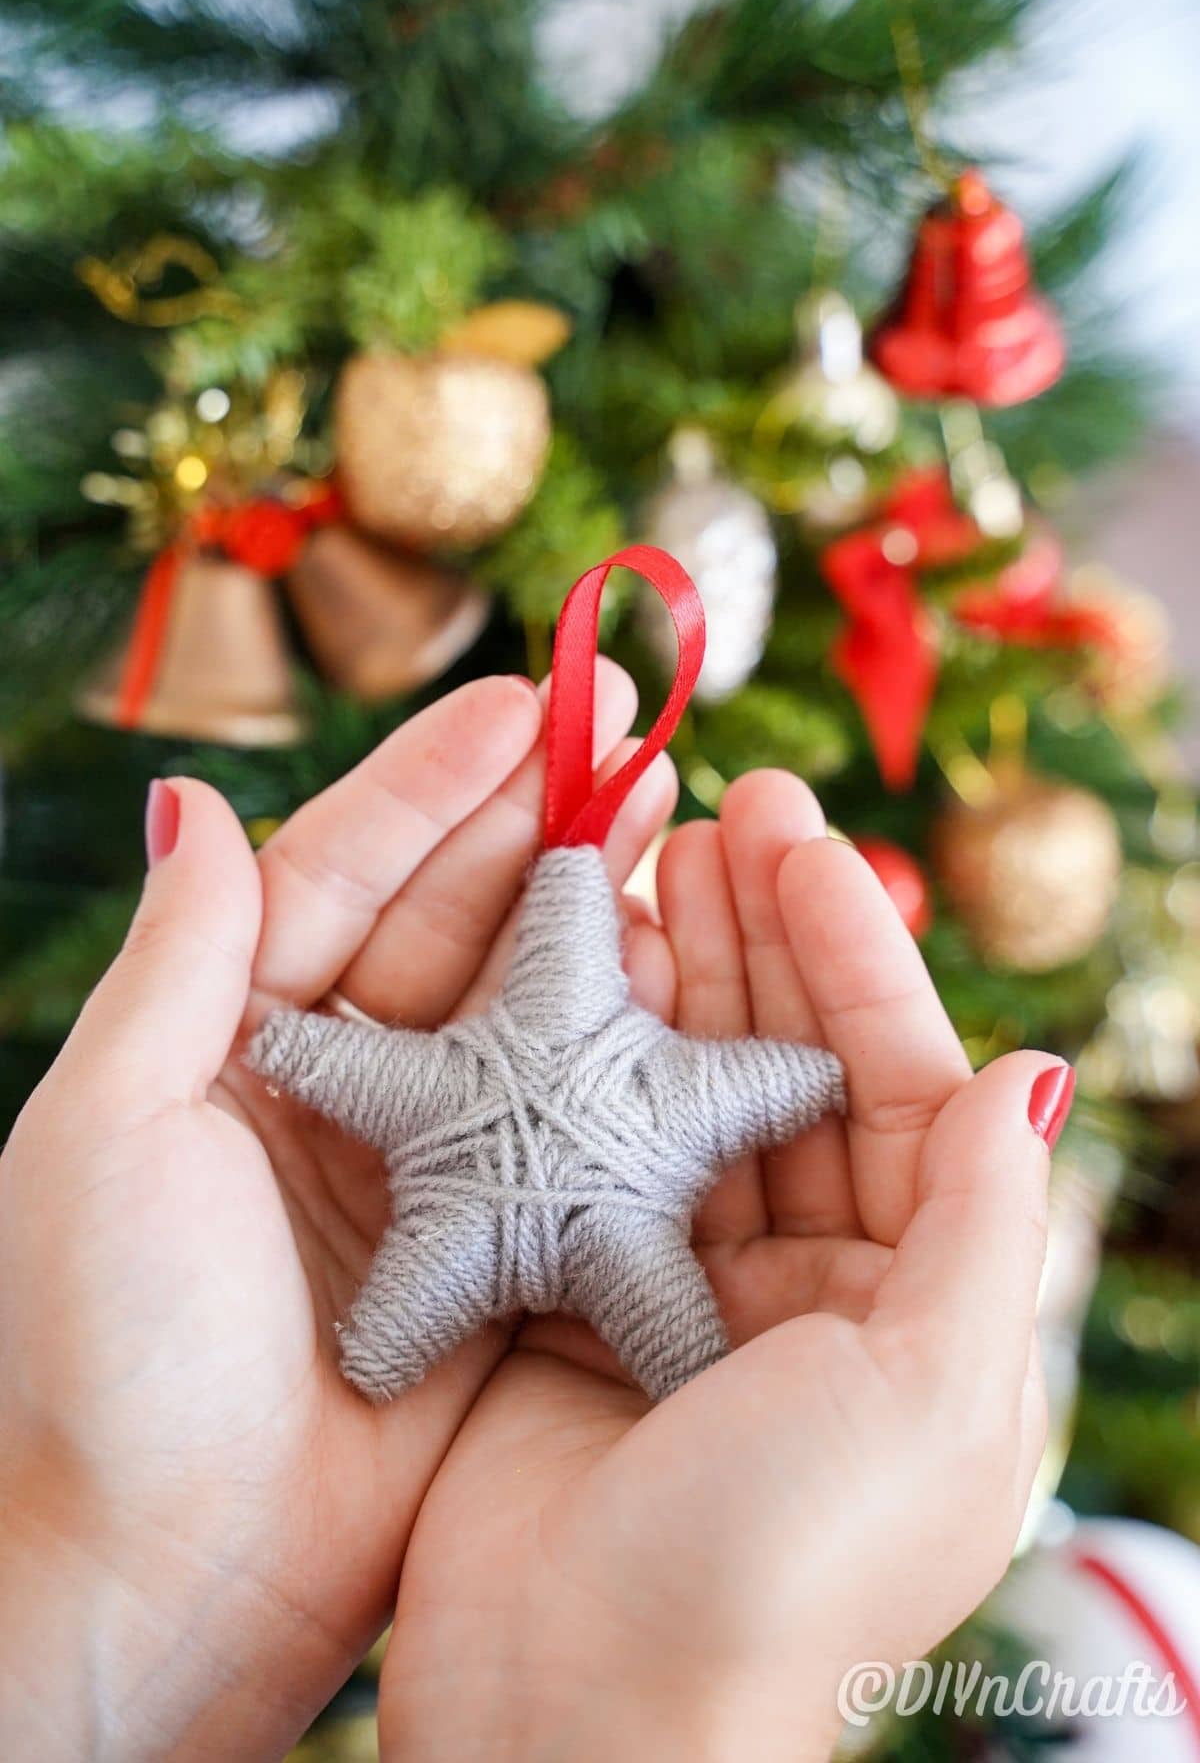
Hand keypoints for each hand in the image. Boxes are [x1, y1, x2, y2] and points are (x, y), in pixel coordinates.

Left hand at [0, 663, 675, 1760]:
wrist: (175, 1586)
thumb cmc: (110, 1356)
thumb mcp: (109, 1133)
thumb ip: (177, 962)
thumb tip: (192, 794)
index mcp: (235, 1048)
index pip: (343, 875)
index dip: (435, 783)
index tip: (530, 701)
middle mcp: (337, 1093)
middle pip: (452, 927)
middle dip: (540, 828)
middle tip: (637, 743)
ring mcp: (427, 1169)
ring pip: (524, 1015)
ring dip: (594, 926)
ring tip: (679, 840)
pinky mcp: (496, 1253)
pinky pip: (573, 1126)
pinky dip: (627, 1055)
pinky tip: (687, 988)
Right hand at [377, 772, 1061, 1761]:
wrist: (577, 1716)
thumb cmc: (779, 1571)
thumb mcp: (930, 1395)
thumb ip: (982, 1223)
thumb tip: (1037, 1071)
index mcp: (923, 1310)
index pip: (903, 1088)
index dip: (857, 960)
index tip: (806, 842)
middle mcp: (820, 1291)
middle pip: (797, 1071)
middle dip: (768, 939)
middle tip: (724, 808)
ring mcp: (696, 1288)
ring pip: (695, 1092)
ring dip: (681, 974)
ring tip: (654, 854)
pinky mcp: (585, 1297)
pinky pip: (601, 1144)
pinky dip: (593, 1053)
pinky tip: (582, 964)